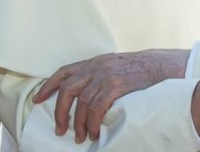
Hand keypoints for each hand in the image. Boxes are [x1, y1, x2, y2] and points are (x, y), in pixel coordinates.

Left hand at [33, 49, 188, 142]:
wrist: (161, 66)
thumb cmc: (139, 70)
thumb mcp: (114, 65)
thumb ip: (98, 74)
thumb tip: (83, 93)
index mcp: (94, 62)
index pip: (64, 72)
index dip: (49, 86)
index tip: (38, 100)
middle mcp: (97, 67)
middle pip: (68, 90)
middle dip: (61, 112)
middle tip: (61, 130)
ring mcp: (106, 75)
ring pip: (82, 102)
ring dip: (80, 123)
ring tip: (82, 137)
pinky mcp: (117, 85)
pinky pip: (97, 107)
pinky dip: (93, 122)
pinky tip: (96, 131)